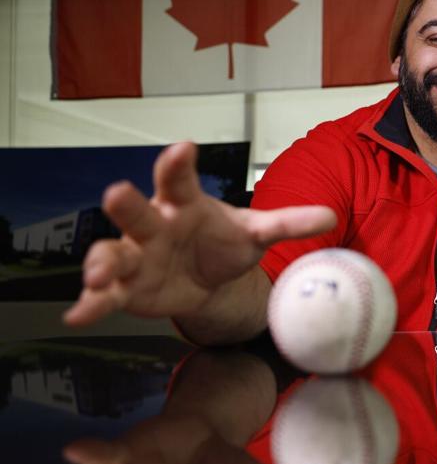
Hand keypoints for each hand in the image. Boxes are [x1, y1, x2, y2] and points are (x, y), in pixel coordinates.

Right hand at [63, 142, 335, 325]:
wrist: (207, 278)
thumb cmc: (223, 243)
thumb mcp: (256, 232)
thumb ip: (289, 223)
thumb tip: (331, 217)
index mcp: (184, 202)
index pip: (179, 178)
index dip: (178, 163)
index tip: (184, 147)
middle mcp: (153, 224)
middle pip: (137, 210)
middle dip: (127, 203)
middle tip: (117, 193)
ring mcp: (134, 255)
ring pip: (112, 253)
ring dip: (101, 262)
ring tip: (98, 274)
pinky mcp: (125, 287)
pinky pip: (105, 296)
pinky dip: (90, 304)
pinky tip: (77, 316)